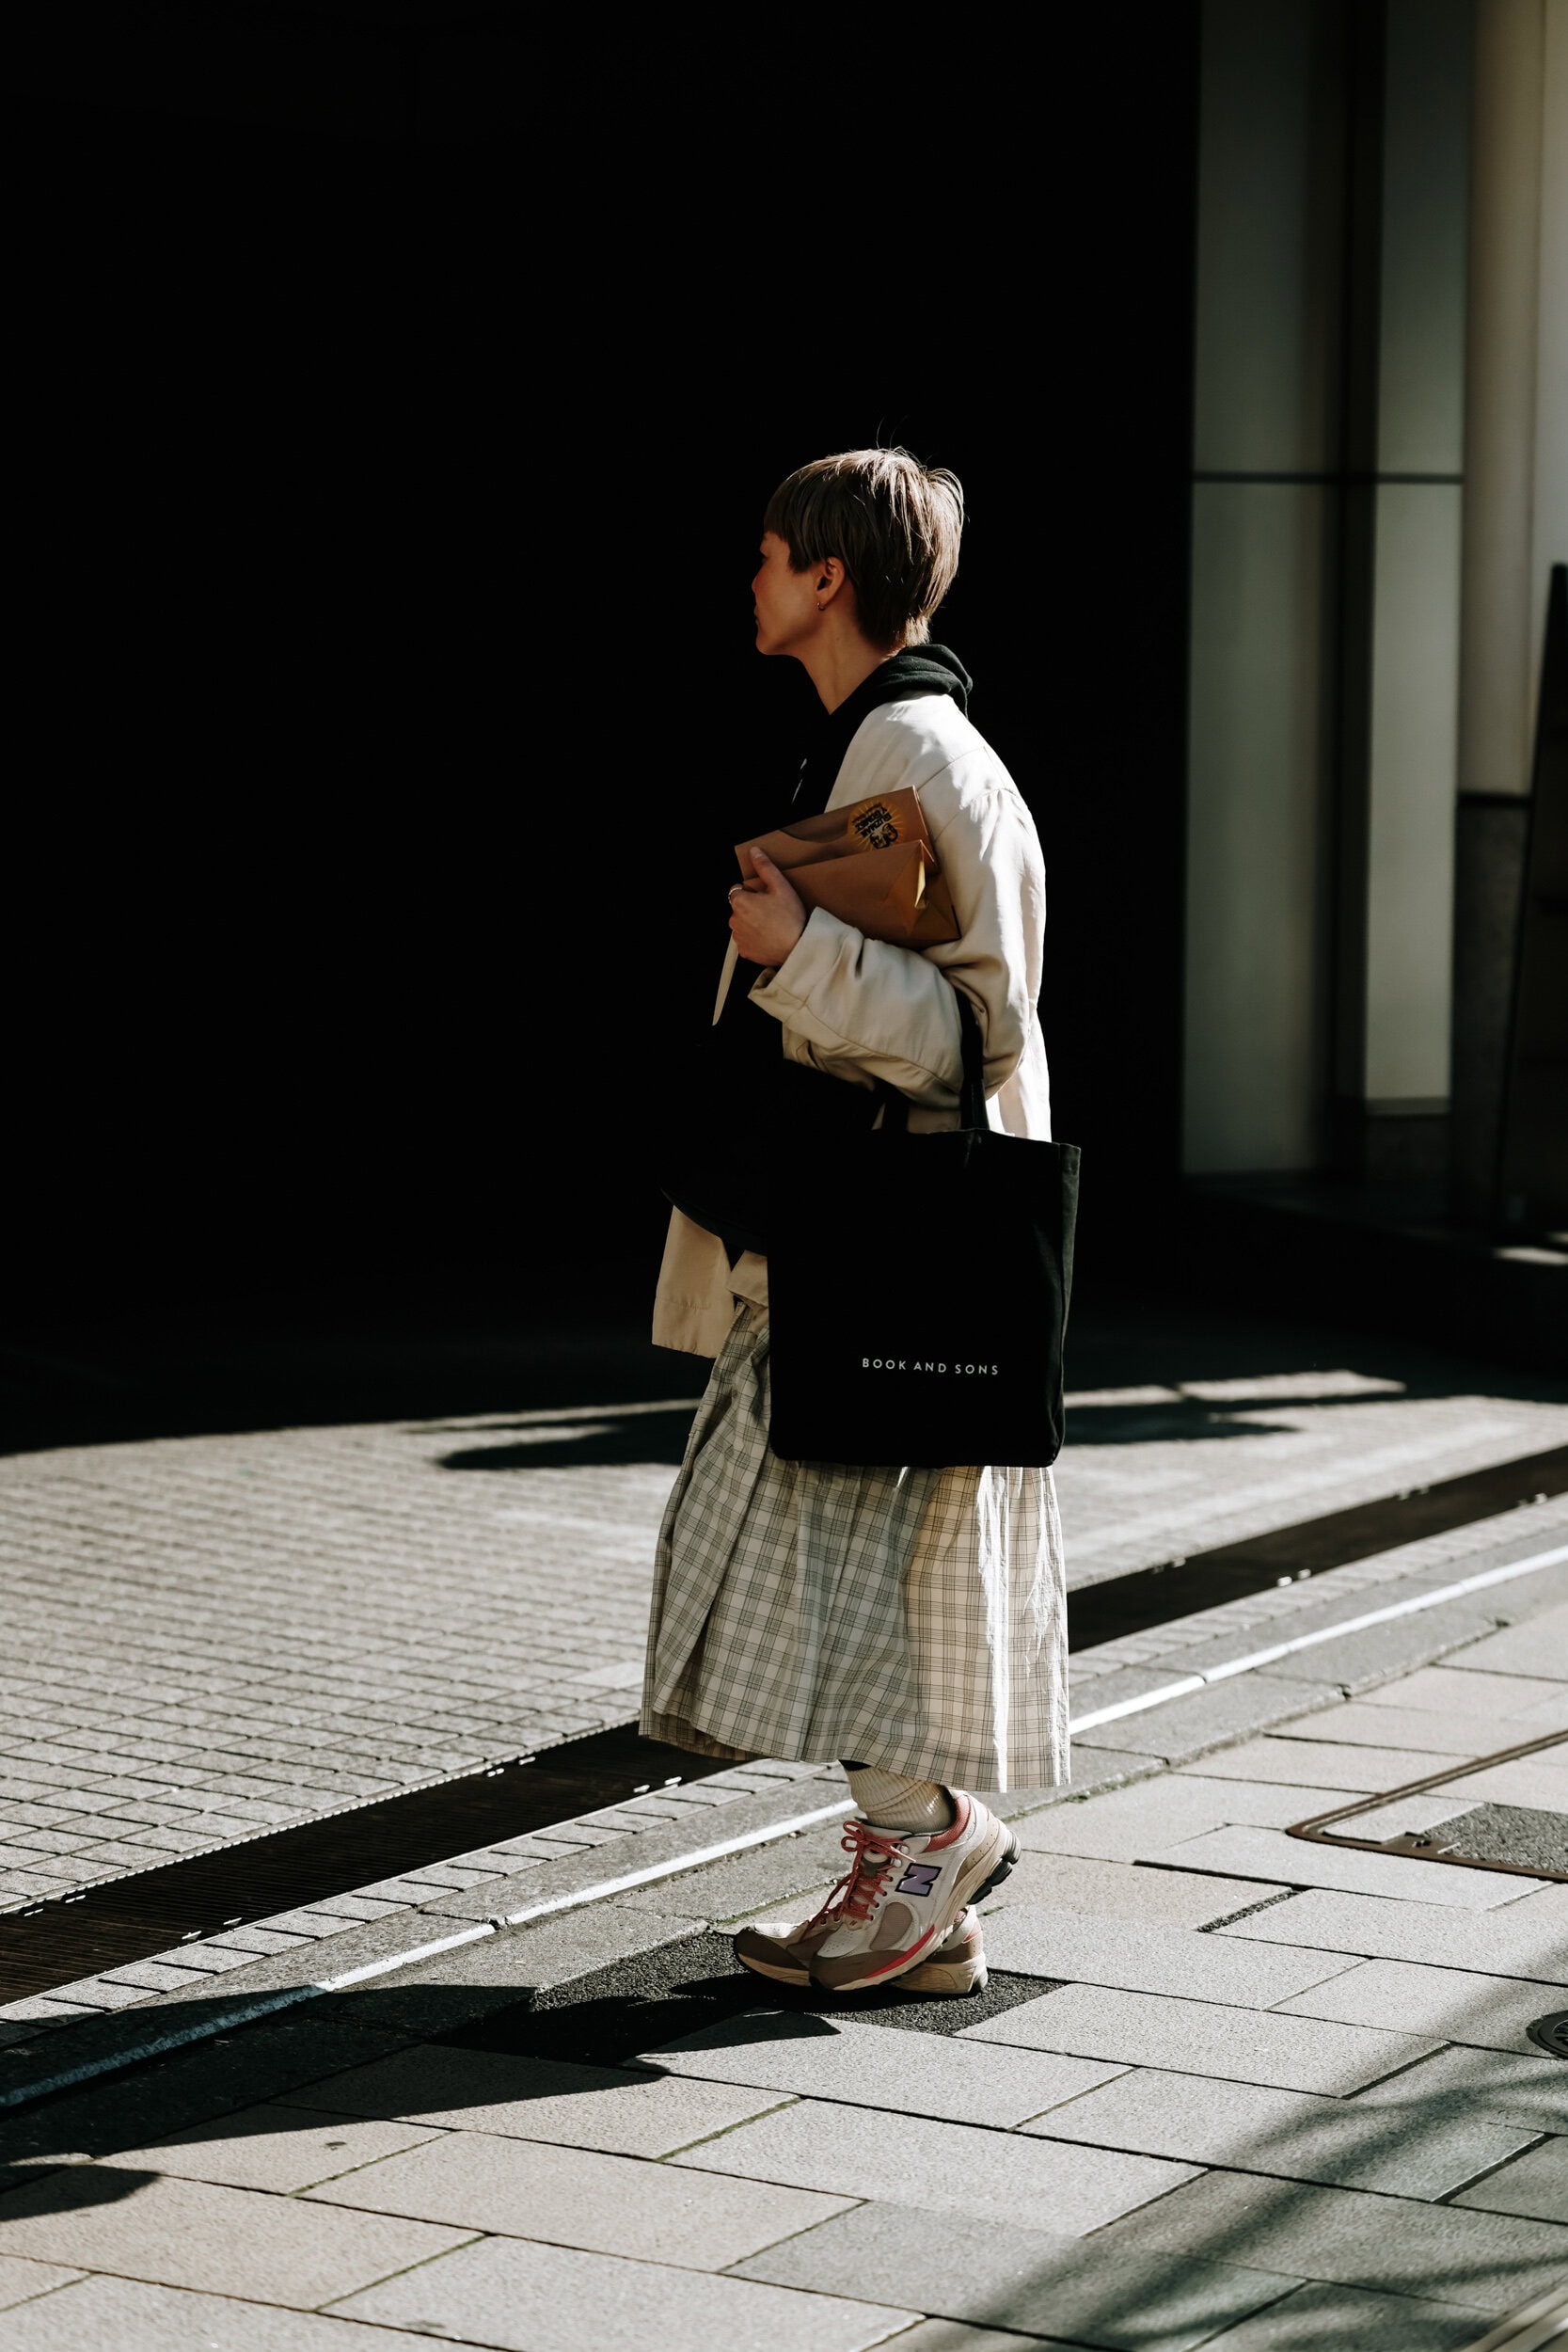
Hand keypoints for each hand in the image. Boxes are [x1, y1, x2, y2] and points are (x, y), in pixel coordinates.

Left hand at [728, 846, 805, 964]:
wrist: (796, 947)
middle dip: (752, 908)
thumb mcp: (781, 886)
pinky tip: (769, 937)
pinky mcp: (744, 951)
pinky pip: (747, 941)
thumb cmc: (790, 918)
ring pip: (743, 924)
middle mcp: (734, 920)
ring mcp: (739, 937)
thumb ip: (765, 867)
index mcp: (740, 902)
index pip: (738, 890)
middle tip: (772, 911)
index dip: (752, 893)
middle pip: (740, 908)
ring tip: (772, 925)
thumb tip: (754, 852)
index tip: (765, 898)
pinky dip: (755, 939)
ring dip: (752, 923)